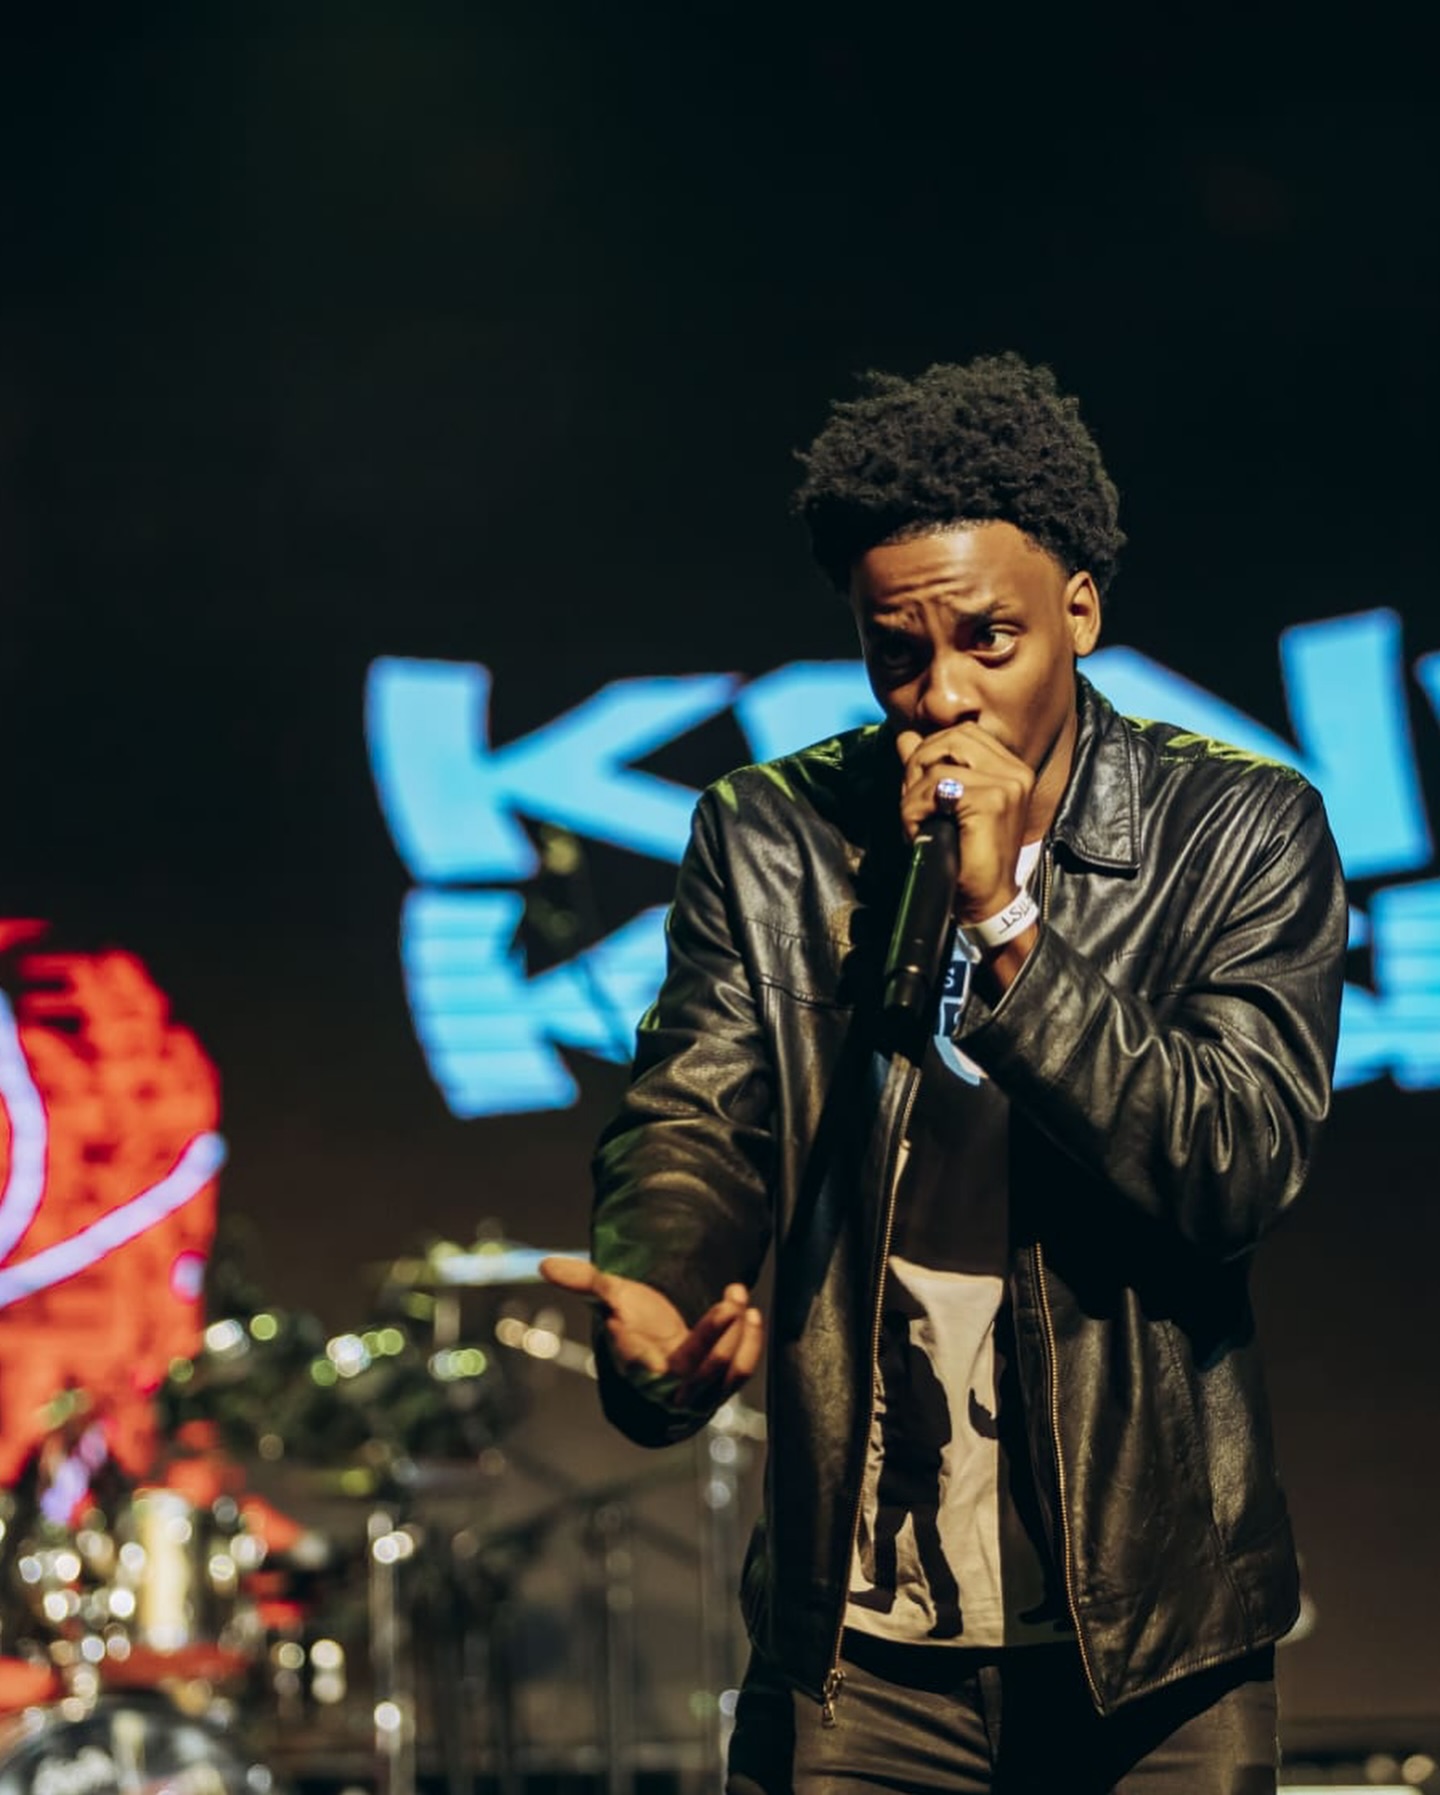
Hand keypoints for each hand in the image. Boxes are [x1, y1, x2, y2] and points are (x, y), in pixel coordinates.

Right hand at [539, 1256, 763, 1408]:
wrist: (659, 1352)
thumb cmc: (634, 1321)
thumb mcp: (610, 1297)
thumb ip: (584, 1281)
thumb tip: (545, 1264)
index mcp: (633, 1366)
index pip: (635, 1363)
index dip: (632, 1346)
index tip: (622, 1321)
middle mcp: (665, 1385)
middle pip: (692, 1370)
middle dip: (713, 1335)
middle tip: (731, 1300)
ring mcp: (696, 1389)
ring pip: (721, 1371)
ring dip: (736, 1334)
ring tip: (737, 1295)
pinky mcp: (721, 1386)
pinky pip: (739, 1373)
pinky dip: (750, 1346)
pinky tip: (753, 1314)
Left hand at [895, 722, 1033, 922]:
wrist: (986, 900)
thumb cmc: (965, 856)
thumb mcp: (944, 804)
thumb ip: (928, 768)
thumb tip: (904, 736)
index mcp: (1011, 768)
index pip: (963, 733)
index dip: (932, 751)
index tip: (918, 785)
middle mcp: (1015, 771)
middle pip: (952, 738)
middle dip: (919, 763)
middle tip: (911, 799)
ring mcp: (1007, 785)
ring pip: (938, 765)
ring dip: (913, 793)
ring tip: (916, 819)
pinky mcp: (992, 802)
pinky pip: (935, 789)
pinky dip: (914, 809)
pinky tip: (917, 831)